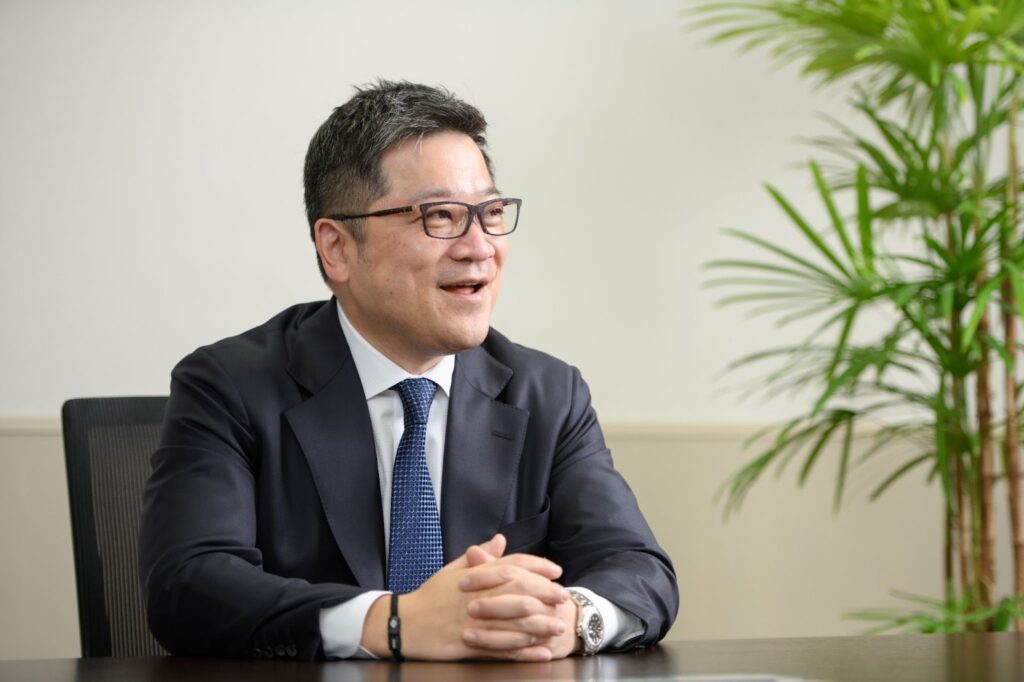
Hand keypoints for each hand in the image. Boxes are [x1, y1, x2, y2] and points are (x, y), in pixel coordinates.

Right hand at [359, 534, 569, 660]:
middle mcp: (477, 596)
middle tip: (564, 598)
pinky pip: (503, 648)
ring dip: (540, 624)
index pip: (512, 565)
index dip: (537, 567)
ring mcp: (475, 621)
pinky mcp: (470, 645)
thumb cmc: (428, 596)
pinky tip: (540, 652)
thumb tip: (500, 540)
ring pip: (515, 621)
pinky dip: (524, 651)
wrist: (403, 623)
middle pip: (519, 591)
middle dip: (545, 594)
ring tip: (558, 627)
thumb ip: (479, 556)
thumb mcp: (452, 570)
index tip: (555, 571)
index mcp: (474, 576)